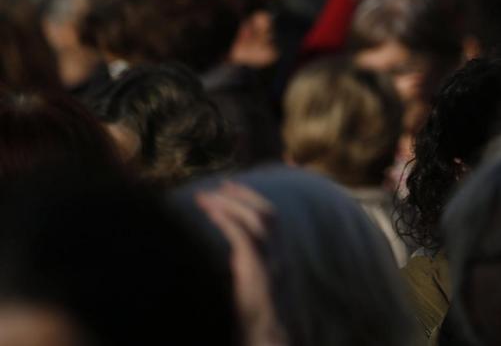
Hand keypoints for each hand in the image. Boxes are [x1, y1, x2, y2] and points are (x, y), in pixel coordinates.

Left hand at [195, 182, 287, 345]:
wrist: (265, 335)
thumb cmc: (253, 314)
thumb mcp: (249, 281)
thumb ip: (244, 261)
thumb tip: (231, 248)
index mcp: (275, 255)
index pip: (270, 217)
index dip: (252, 199)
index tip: (230, 187)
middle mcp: (277, 254)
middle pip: (267, 212)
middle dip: (244, 195)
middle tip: (221, 184)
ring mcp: (270, 261)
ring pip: (257, 220)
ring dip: (232, 204)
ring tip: (208, 197)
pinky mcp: (257, 270)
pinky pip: (243, 237)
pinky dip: (228, 221)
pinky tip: (211, 213)